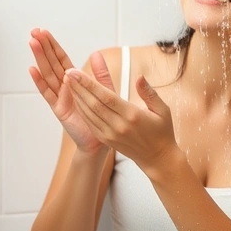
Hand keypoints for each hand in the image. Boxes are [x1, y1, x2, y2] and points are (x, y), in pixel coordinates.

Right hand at [28, 28, 113, 152]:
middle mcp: (65, 87)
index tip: (43, 32)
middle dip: (43, 47)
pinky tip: (33, 69)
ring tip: (32, 43)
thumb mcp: (105, 90)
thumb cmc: (101, 116)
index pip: (61, 59)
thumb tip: (96, 53)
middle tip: (34, 32)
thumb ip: (100, 73)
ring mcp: (60, 97)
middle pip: (52, 63)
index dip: (53, 45)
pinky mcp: (58, 109)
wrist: (99, 141)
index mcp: (75, 80)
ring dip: (40, 58)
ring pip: (48, 74)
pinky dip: (40, 81)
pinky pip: (48, 93)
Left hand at [64, 56, 178, 176]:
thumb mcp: (163, 110)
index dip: (89, 83)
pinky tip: (76, 99)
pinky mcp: (107, 140)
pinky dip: (81, 110)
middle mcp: (119, 126)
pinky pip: (90, 123)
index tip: (77, 72)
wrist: (157, 158)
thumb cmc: (162, 132)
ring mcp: (111, 134)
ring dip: (77, 97)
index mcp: (132, 115)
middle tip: (67, 72)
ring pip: (89, 113)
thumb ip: (149, 92)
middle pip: (93, 104)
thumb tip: (139, 77)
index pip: (106, 96)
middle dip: (79, 87)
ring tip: (68, 83)